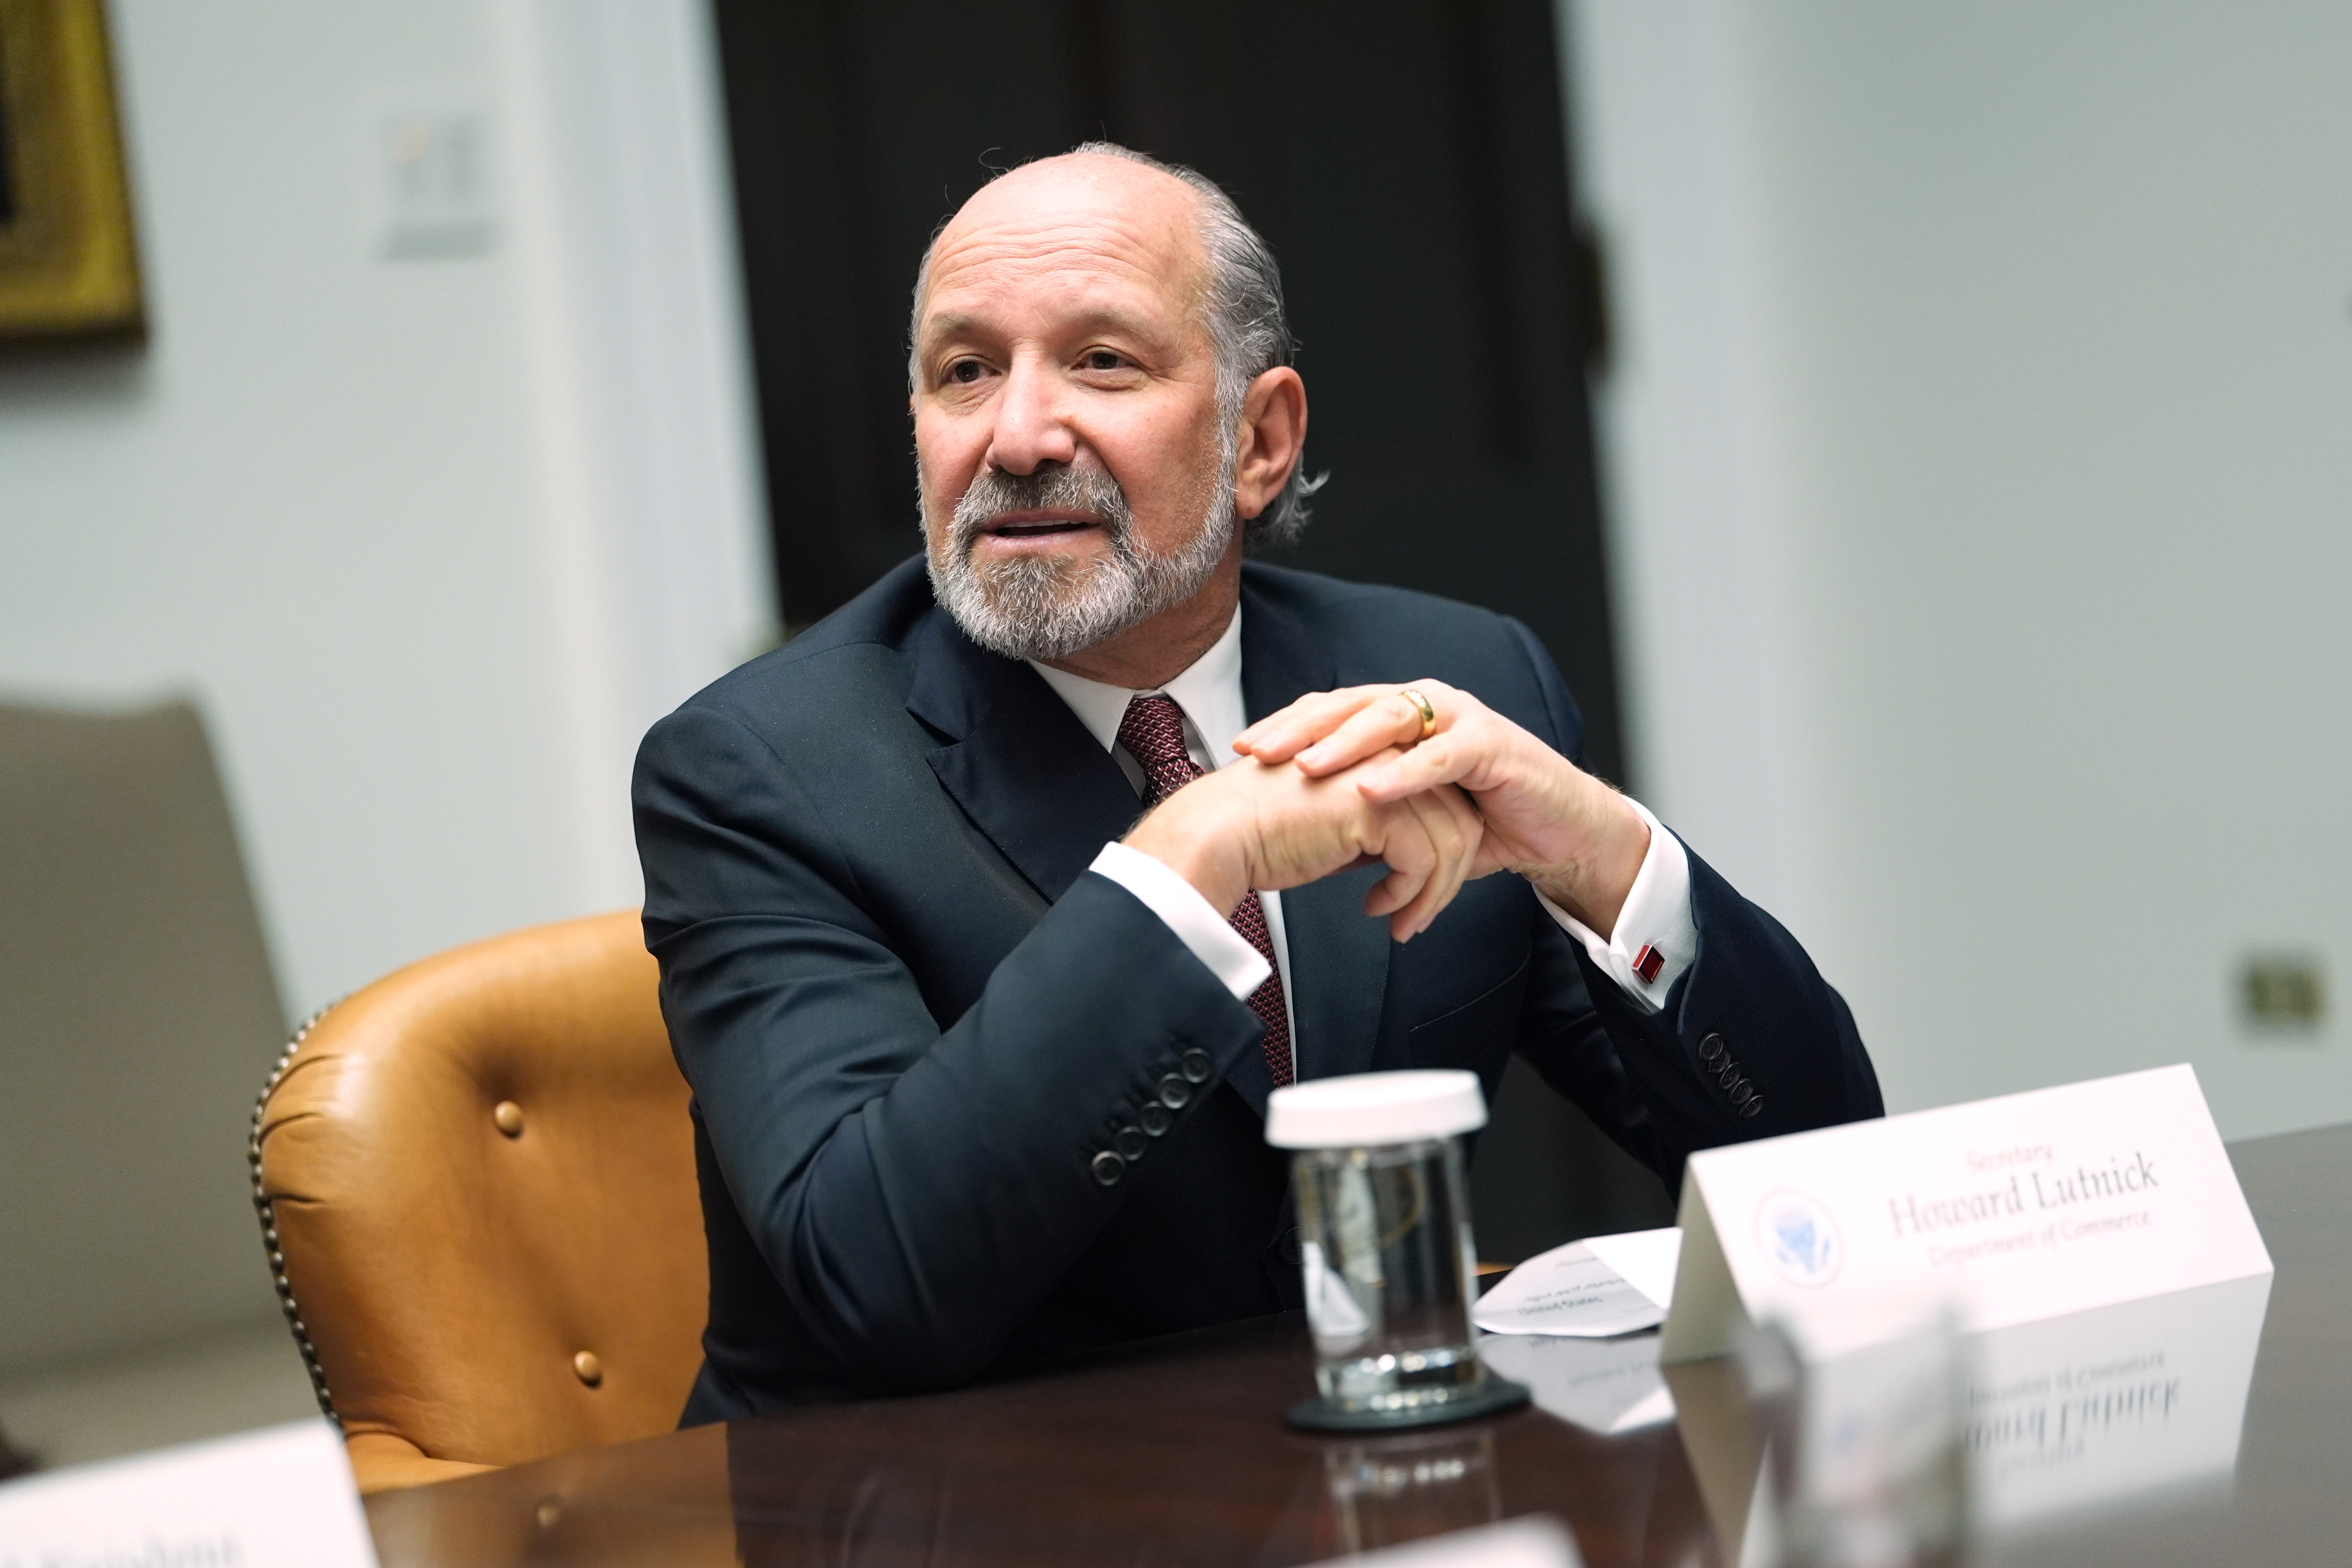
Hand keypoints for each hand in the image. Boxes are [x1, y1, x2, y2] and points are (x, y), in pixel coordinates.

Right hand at [1123, 751, 1482, 941]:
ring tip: (1405, 921)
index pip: (1440, 796)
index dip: (1442, 848)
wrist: (1221, 834)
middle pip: (1458, 817)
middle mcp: (1387, 755)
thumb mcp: (1334, 820)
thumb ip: (1373, 827)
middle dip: (1449, 876)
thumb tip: (1405, 862)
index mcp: (1376, 751)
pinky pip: (1425, 859)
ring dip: (1434, 893)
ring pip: (1452, 840)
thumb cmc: (1262, 831)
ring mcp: (1386, 778)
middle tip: (1419, 915)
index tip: (1422, 890)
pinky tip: (1379, 907)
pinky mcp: (1379, 808)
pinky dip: (1412, 895)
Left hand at [1234, 681, 1649, 936]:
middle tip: (1257, 753)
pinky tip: (1371, 788)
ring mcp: (1458, 719)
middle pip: (1350, 705)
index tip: (1239, 749)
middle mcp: (1423, 706)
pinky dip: (1405, 772)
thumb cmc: (1481, 819)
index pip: (1331, 711)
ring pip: (1390, 720)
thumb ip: (1361, 816)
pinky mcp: (1490, 744)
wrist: (1553, 831)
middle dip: (1300, 728)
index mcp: (1398, 717)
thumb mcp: (1407, 815)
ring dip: (1345, 743)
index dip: (1285, 726)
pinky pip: (1441, 755)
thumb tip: (1302, 842)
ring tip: (1305, 767)